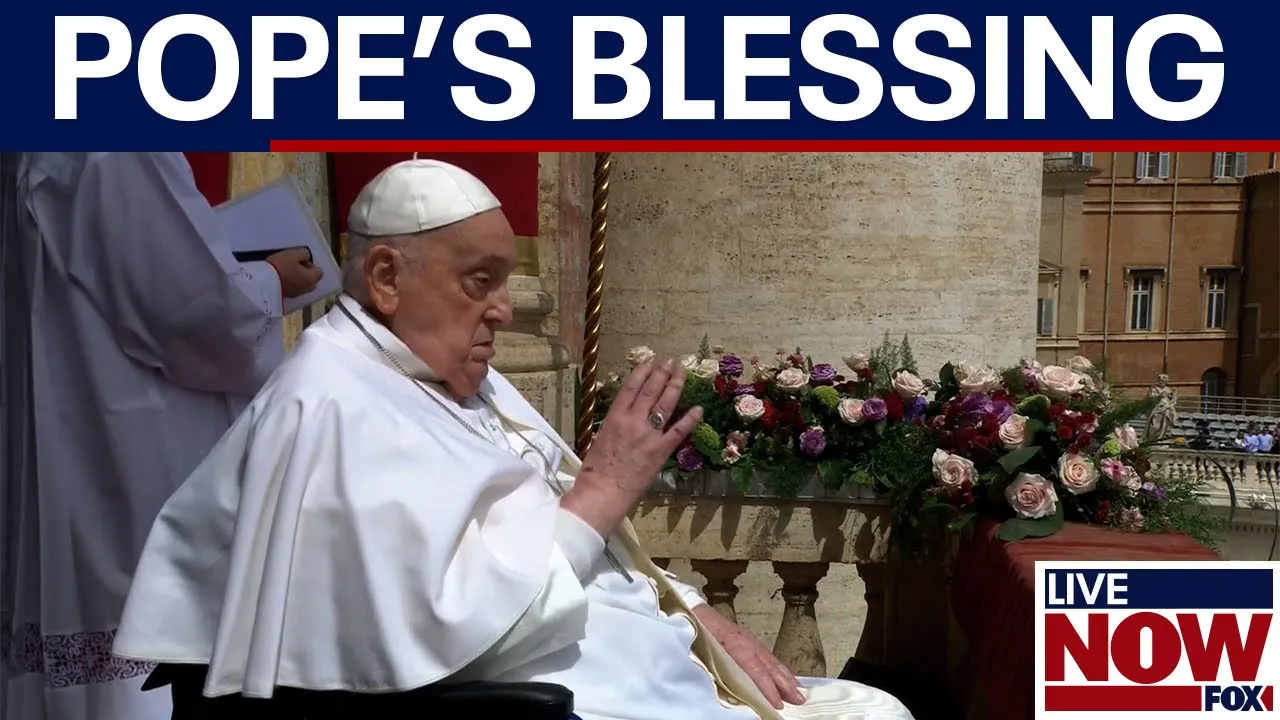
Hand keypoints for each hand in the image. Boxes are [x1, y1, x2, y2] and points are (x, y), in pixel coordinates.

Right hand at [266, 248, 321, 298]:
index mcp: (312, 279)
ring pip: (302, 286)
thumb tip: (306, 257)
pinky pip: (292, 289)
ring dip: (297, 279)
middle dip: (305, 273)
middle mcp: (307, 289)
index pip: (319, 271)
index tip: (300, 260)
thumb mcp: (293, 254)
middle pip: (311, 280)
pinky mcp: (286, 298)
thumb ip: (304, 254)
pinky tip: (280, 278)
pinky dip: (290, 284)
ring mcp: (296, 295)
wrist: (263, 282)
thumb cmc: (281, 266)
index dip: (310, 264)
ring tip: (285, 271)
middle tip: (294, 265)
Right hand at [563, 360, 702, 534]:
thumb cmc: (595, 470)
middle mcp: (633, 421)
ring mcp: (649, 435)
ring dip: (675, 386)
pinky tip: (699, 409)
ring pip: (665, 404)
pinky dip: (690, 419)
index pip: (631, 388)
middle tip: (671, 362)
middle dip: (662, 373)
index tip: (649, 362)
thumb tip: (620, 421)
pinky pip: (679, 431)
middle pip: (650, 391)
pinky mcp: (661, 450)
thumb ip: (613, 427)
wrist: (603, 492)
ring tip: (682, 373)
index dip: (642, 373)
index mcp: (615, 418)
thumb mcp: (598, 440)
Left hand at [693, 604, 804, 708]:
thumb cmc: (697, 633)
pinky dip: (779, 668)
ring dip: (786, 677)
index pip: (756, 671)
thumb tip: (734, 692)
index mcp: (735, 646)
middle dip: (786, 684)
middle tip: (799, 700)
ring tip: (799, 691)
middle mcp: (747, 642)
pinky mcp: (749, 638)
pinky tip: (785, 675)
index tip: (778, 704)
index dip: (768, 688)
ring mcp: (750, 639)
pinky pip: (768, 656)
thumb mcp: (704, 654)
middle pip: (770, 666)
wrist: (694, 611)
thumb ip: (721, 672)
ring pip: (772, 661)